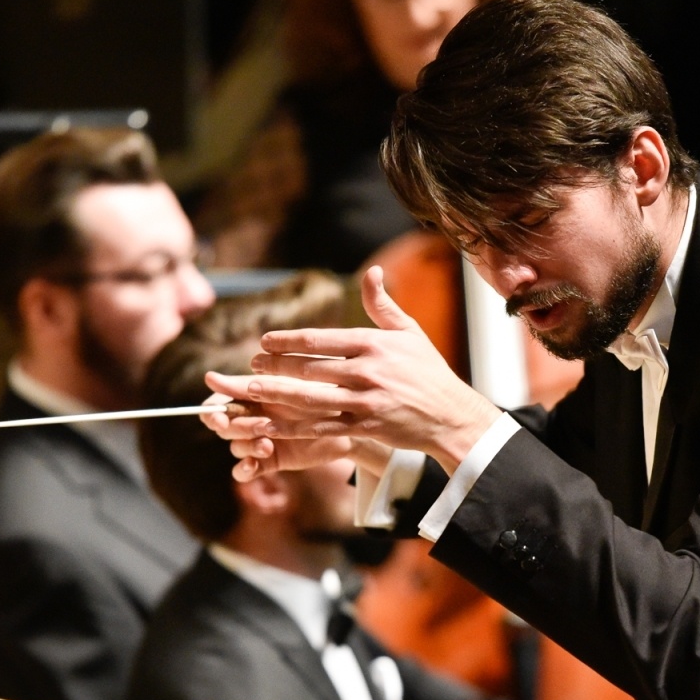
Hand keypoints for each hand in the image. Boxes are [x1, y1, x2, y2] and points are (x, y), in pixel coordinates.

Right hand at [199, 392, 378, 481]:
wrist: (351, 419)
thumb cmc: (320, 393)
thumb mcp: (285, 388)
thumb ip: (247, 386)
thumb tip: (209, 377)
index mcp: (251, 394)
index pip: (217, 404)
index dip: (213, 412)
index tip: (220, 416)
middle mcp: (251, 416)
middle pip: (224, 426)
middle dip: (234, 428)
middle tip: (257, 426)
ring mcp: (259, 438)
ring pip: (235, 446)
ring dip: (246, 445)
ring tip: (266, 444)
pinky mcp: (270, 460)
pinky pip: (245, 470)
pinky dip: (244, 470)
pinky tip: (252, 466)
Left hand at [203, 266, 500, 474]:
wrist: (451, 416)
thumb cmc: (429, 372)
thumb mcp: (409, 332)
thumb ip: (382, 304)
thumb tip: (372, 271)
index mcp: (375, 344)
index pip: (321, 339)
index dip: (288, 341)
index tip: (264, 342)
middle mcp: (368, 371)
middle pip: (310, 368)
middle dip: (275, 366)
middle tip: (250, 365)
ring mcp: (366, 402)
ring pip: (310, 398)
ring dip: (276, 394)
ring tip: (249, 390)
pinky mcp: (365, 428)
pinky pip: (321, 428)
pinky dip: (293, 428)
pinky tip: (271, 427)